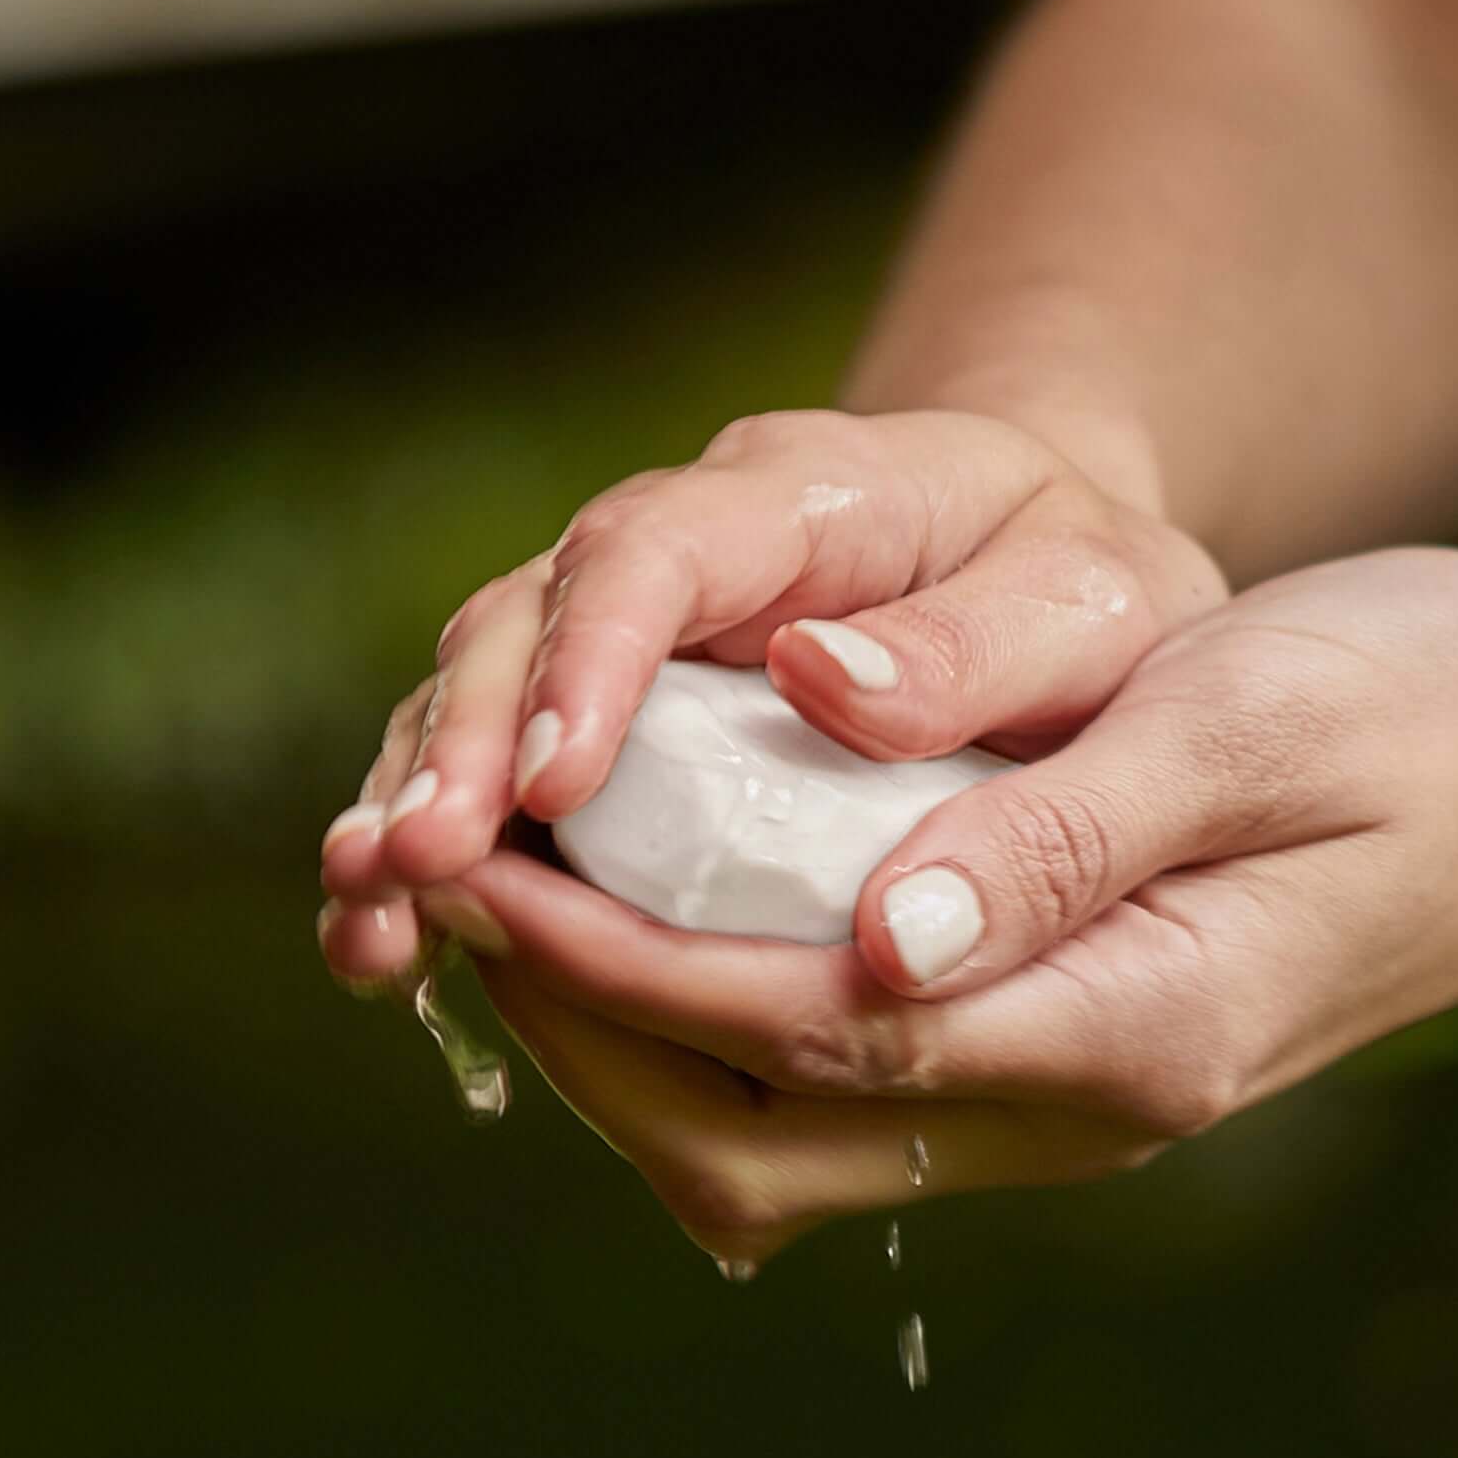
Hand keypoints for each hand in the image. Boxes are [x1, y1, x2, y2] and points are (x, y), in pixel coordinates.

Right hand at [315, 406, 1223, 979]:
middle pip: (519, 622)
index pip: (656, 549)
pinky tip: (394, 959)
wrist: (1042, 579)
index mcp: (794, 497)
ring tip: (373, 936)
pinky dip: (443, 870)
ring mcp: (619, 639)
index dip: (591, 658)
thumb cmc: (1075, 593)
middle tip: (416, 865)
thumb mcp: (1084, 603)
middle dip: (461, 749)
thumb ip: (983, 646)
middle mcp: (674, 556)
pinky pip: (496, 785)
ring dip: (415, 816)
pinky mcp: (600, 724)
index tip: (556, 782)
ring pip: (475, 702)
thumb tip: (832, 695)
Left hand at [411, 549, 1457, 1265]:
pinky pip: (823, 1089)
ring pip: (770, 1141)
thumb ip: (1059, 844)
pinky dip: (700, 1018)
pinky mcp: (1042, 1054)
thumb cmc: (1429, 716)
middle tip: (470, 894)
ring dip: (623, 1038)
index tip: (489, 885)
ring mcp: (1052, 1097)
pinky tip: (654, 910)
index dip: (621, 971)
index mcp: (1122, 1029)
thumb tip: (872, 943)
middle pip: (752, 1140)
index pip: (803, 1033)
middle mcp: (1069, 1103)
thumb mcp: (1248, 729)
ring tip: (523, 902)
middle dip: (584, 1032)